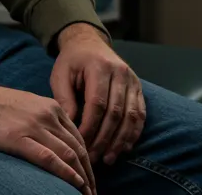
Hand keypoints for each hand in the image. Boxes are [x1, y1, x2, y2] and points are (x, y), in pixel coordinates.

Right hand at [0, 70, 95, 192]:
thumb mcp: (24, 105)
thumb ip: (42, 119)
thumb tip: (54, 142)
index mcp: (49, 106)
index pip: (79, 137)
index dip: (88, 161)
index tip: (90, 179)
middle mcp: (46, 114)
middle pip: (78, 148)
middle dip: (90, 174)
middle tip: (93, 193)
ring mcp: (33, 125)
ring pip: (69, 155)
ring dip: (83, 179)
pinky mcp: (18, 138)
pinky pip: (50, 159)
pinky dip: (67, 175)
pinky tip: (75, 185)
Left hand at [51, 24, 145, 166]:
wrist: (88, 42)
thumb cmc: (72, 61)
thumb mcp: (61, 74)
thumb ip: (65, 98)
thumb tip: (71, 126)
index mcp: (98, 66)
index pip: (97, 103)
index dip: (90, 127)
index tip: (81, 144)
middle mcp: (120, 72)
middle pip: (115, 113)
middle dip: (104, 139)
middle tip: (94, 157)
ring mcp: (132, 80)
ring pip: (131, 116)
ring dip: (120, 141)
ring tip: (108, 158)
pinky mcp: (139, 88)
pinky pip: (140, 115)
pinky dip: (133, 134)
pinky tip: (123, 148)